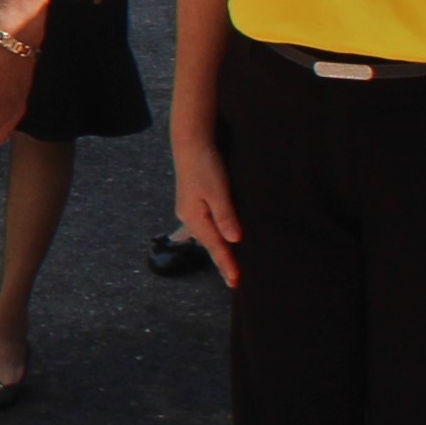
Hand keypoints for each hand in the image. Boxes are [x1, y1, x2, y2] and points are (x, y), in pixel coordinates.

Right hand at [172, 135, 244, 285]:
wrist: (191, 143)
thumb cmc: (205, 165)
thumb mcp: (218, 191)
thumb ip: (225, 216)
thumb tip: (233, 240)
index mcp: (194, 218)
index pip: (214, 246)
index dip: (226, 264)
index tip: (236, 281)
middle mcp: (189, 217)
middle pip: (209, 244)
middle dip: (221, 261)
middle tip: (233, 281)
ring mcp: (190, 210)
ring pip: (207, 236)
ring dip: (218, 250)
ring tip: (228, 266)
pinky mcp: (194, 202)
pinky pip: (206, 226)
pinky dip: (215, 236)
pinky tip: (221, 239)